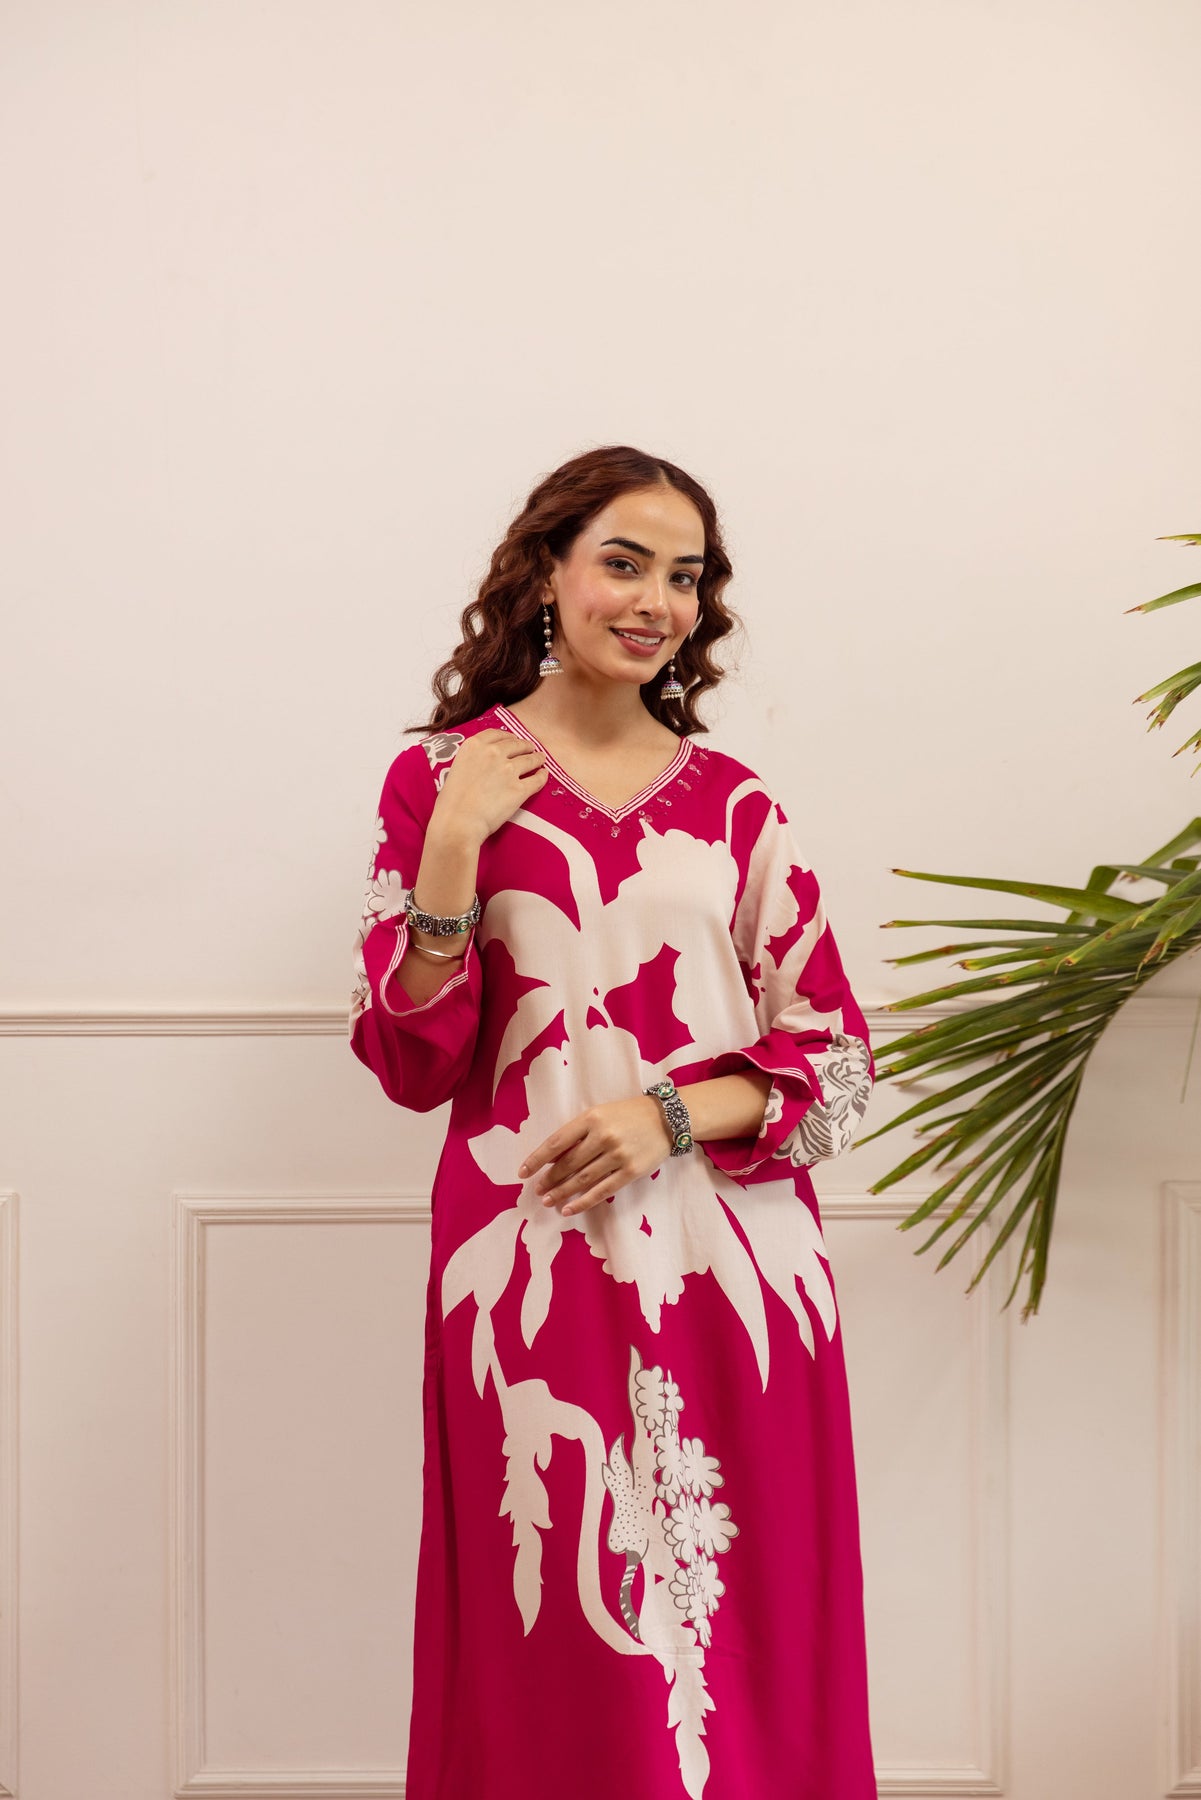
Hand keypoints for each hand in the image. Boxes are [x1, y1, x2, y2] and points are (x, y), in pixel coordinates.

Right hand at [432, 728, 547, 842]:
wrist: (458, 822)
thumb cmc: (451, 802)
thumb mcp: (455, 769)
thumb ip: (471, 761)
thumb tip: (480, 765)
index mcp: (474, 746)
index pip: (496, 734)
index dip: (507, 736)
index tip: (512, 739)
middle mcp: (493, 753)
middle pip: (516, 744)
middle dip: (524, 746)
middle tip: (529, 748)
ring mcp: (509, 770)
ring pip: (530, 759)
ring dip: (537, 758)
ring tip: (540, 759)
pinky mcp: (520, 788)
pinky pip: (537, 779)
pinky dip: (542, 776)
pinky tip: (543, 775)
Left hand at [516, 1095, 674, 1216]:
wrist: (666, 1118)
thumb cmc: (628, 1115)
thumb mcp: (601, 1114)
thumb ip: (579, 1133)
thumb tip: (554, 1159)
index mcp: (591, 1118)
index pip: (557, 1142)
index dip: (537, 1159)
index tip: (523, 1172)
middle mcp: (603, 1136)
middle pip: (568, 1164)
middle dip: (549, 1179)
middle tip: (537, 1190)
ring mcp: (617, 1155)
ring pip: (582, 1179)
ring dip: (562, 1192)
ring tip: (548, 1201)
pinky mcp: (630, 1171)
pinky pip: (602, 1190)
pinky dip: (583, 1202)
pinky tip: (569, 1209)